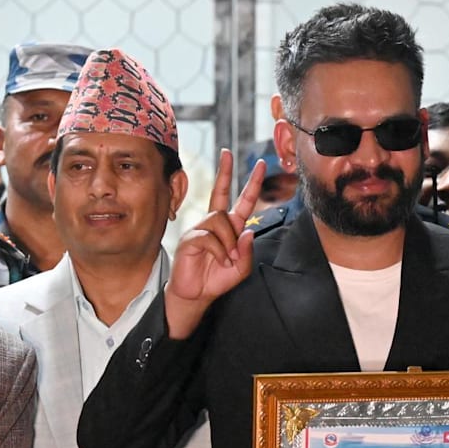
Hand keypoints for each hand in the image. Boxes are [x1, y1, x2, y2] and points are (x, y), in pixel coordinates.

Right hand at [164, 149, 263, 338]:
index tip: (259, 165)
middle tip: (227, 153)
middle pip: (220, 193)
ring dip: (228, 241)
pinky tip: (218, 260)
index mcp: (230, 228)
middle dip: (225, 172)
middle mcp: (214, 224)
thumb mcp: (240, 269)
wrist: (196, 294)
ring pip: (219, 220)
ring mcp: (200, 229)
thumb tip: (247, 231)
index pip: (242, 201)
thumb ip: (247, 252)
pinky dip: (218, 251)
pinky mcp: (190, 238)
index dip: (251, 184)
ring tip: (227, 258)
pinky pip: (208, 237)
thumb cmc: (216, 279)